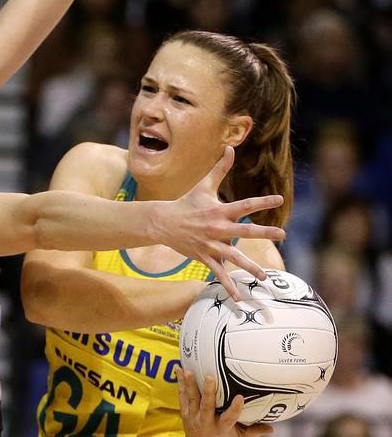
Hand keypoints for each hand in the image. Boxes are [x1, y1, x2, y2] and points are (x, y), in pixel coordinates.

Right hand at [166, 146, 284, 300]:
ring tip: (264, 277)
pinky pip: (218, 274)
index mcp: (219, 210)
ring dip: (249, 268)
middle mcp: (217, 228)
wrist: (163, 222)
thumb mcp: (204, 185)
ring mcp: (210, 244)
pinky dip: (228, 286)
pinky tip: (239, 298)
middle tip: (282, 234)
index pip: (244, 205)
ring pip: (232, 258)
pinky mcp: (205, 257)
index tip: (279, 200)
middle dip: (263, 232)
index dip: (261, 202)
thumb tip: (231, 148)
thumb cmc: (187, 202)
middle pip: (243, 231)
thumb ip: (220, 169)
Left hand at [176, 366, 273, 436]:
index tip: (240, 397)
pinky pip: (182, 396)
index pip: (230, 418)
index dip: (235, 408)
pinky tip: (179, 369)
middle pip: (207, 406)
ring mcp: (193, 416)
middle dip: (208, 392)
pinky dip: (180, 383)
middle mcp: (206, 421)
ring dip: (189, 384)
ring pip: (191, 399)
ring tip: (188, 371)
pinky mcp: (185, 412)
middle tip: (210, 377)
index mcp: (221, 427)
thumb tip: (272, 429)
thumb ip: (253, 431)